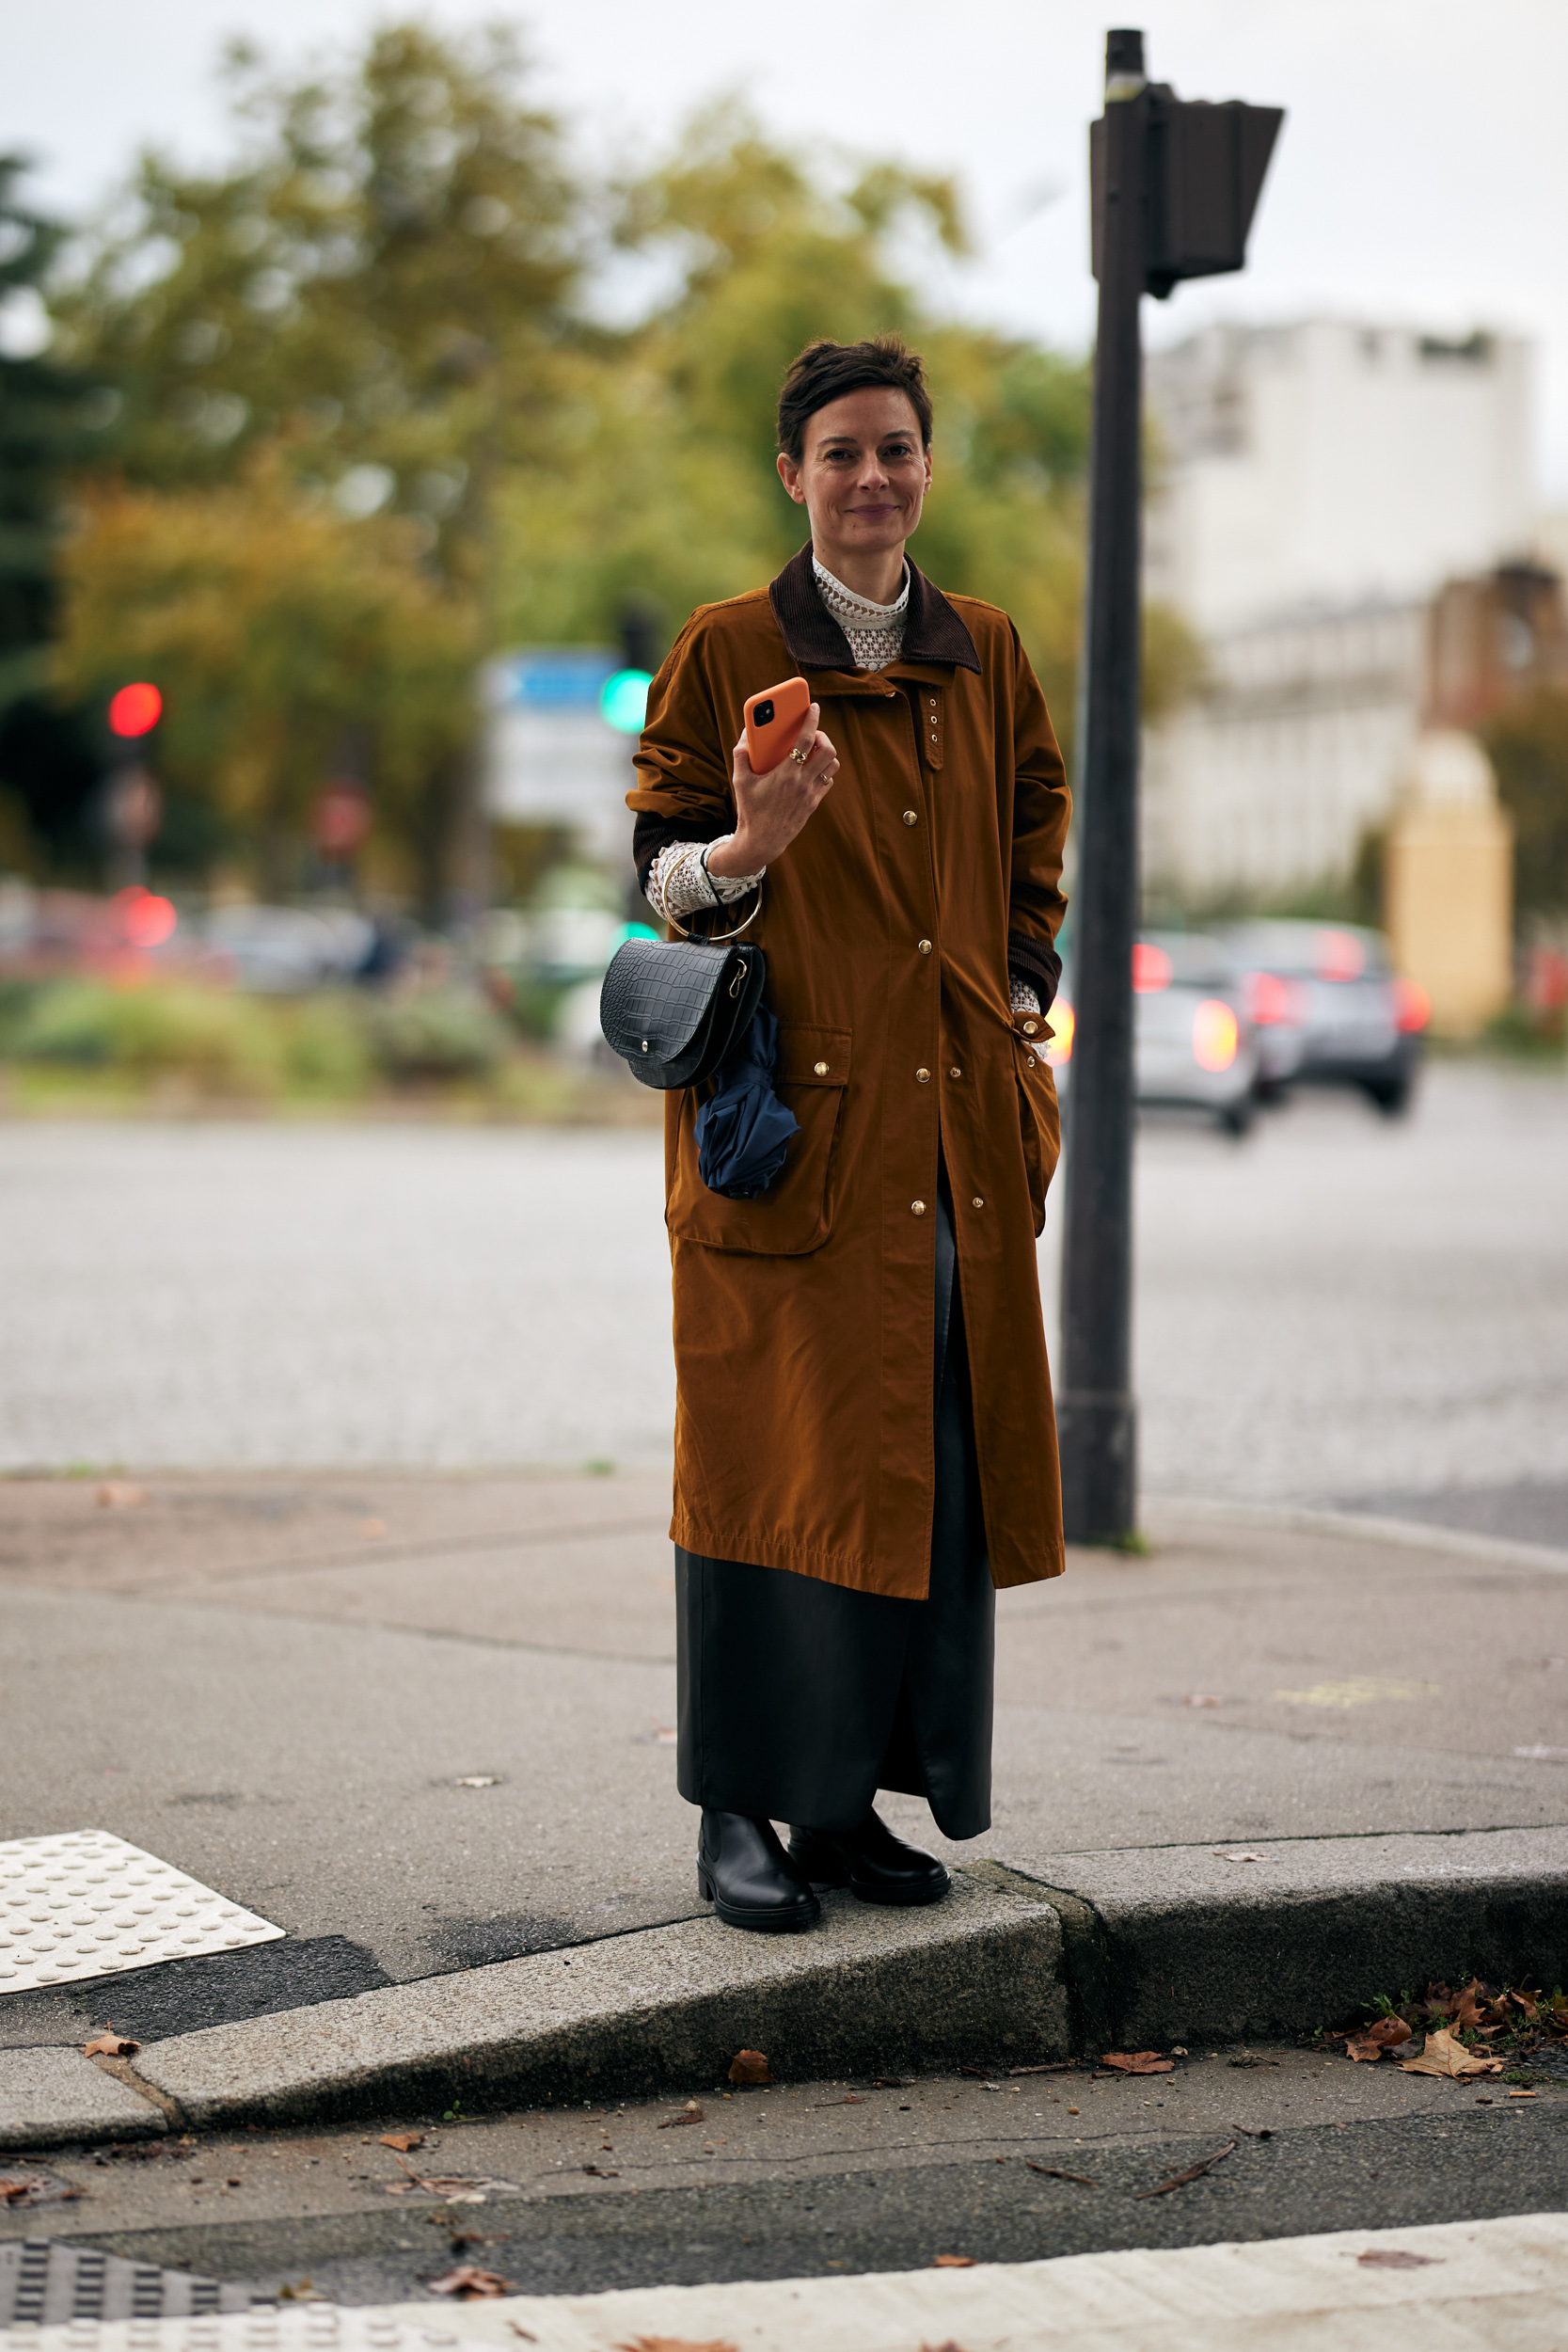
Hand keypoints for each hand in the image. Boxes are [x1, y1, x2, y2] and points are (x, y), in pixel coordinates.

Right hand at [707, 703, 838, 876]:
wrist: (762, 841)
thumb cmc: (750, 810)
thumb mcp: (740, 781)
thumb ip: (741, 754)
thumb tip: (745, 734)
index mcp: (786, 774)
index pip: (806, 740)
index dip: (812, 720)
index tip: (813, 708)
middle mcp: (802, 783)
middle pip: (828, 751)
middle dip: (823, 736)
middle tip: (811, 734)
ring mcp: (811, 794)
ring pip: (832, 766)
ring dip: (826, 753)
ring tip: (813, 750)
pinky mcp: (814, 803)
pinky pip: (827, 781)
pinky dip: (823, 771)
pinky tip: (811, 768)